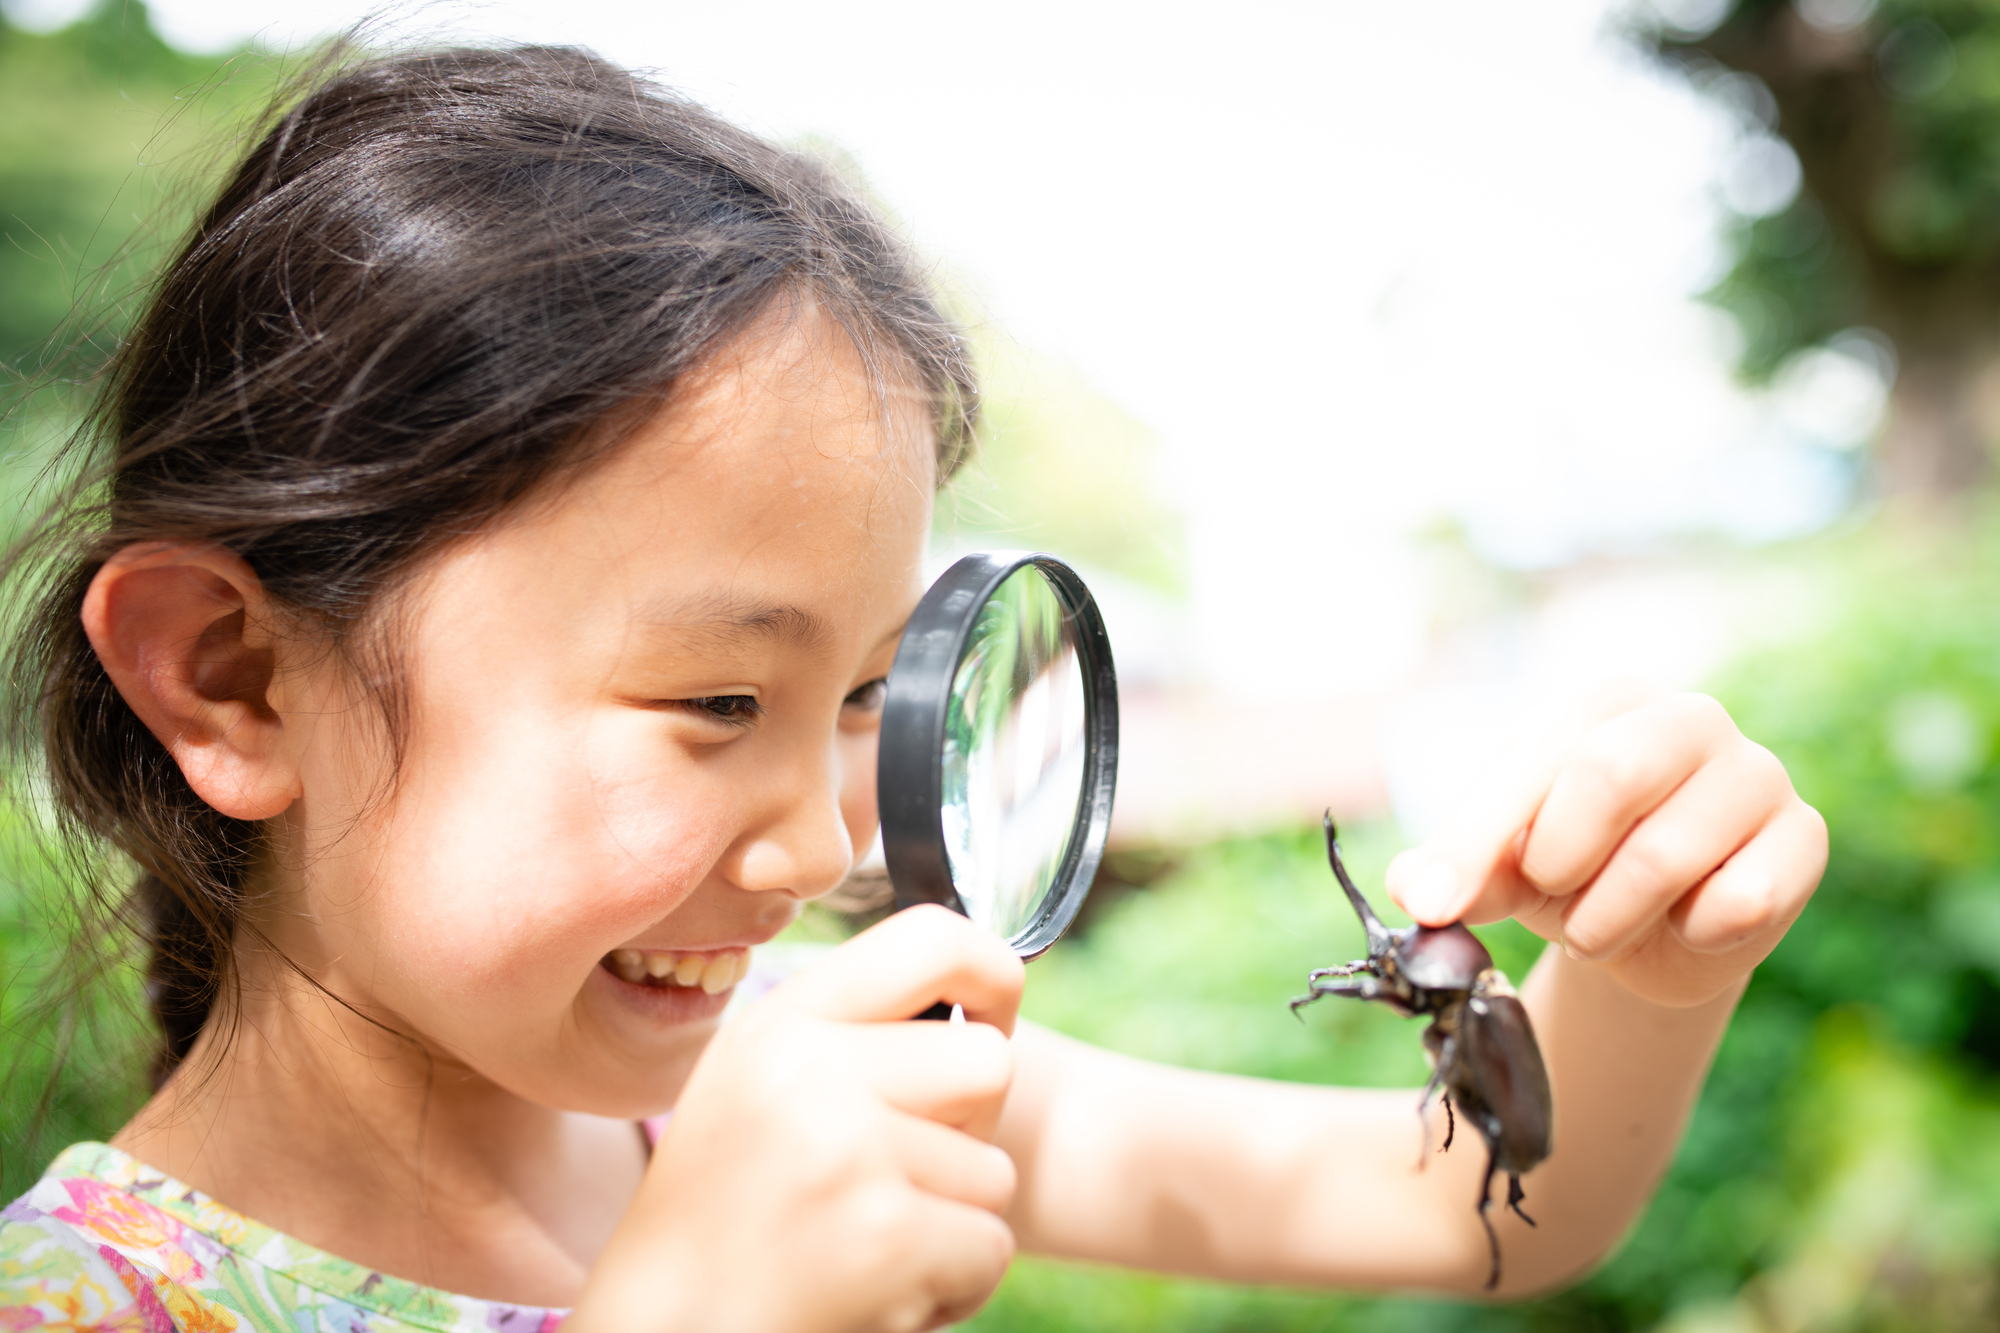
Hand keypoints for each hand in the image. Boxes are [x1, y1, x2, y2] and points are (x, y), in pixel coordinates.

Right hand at [568, 905, 1024, 1332]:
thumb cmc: (722, 1220)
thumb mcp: (757, 1088)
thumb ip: (850, 1038)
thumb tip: (987, 1010)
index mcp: (781, 1024)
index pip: (933, 937)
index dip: (993, 972)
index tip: (992, 1016)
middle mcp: (810, 1071)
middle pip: (989, 1062)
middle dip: (969, 1132)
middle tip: (896, 1181)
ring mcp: (849, 1151)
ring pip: (993, 1172)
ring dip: (951, 1226)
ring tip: (865, 1249)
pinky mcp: (885, 1235)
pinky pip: (990, 1248)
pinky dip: (953, 1288)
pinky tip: (878, 1296)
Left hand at [1383, 683, 1826, 1007]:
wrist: (1656, 935)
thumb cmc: (1571, 873)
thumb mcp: (1503, 869)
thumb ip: (1458, 873)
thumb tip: (1416, 894)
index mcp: (1602, 702)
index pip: (1534, 760)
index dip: (1475, 841)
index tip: (1431, 904)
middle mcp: (1687, 717)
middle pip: (1609, 773)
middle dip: (1559, 864)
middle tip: (1550, 897)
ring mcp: (1756, 772)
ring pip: (1667, 856)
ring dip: (1610, 918)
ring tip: (1600, 924)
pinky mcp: (1804, 837)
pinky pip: (1742, 899)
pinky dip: (1693, 933)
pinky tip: (1688, 921)